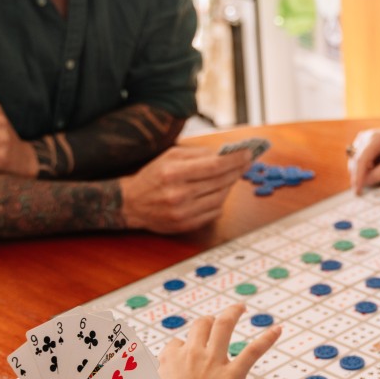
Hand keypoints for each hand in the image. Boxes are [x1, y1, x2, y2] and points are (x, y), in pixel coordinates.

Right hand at [119, 145, 252, 233]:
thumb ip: (197, 154)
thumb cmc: (153, 176)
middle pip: (220, 182)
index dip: (234, 160)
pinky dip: (221, 202)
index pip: (214, 165)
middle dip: (237, 171)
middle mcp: (178, 194)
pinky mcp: (186, 225)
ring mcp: (183, 212)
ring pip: (220, 198)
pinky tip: (220, 192)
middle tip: (246, 163)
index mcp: (173, 173)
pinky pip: (214, 213)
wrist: (131, 204)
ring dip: (230, 186)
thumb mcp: (170, 156)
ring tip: (233, 176)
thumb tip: (225, 153)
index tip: (248, 154)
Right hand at [142, 303, 280, 378]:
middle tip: (211, 320)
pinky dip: (266, 339)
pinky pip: (252, 351)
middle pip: (199, 326)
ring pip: (223, 326)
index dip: (179, 350)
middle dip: (205, 321)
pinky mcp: (233, 373)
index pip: (175, 345)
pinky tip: (277, 330)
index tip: (182, 358)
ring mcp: (214, 361)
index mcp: (169, 359)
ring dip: (232, 313)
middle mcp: (192, 353)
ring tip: (239, 307)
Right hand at [347, 127, 379, 194]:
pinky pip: (358, 161)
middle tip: (364, 191)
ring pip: (354, 162)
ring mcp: (362, 140)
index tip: (358, 191)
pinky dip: (364, 169)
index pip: (361, 160)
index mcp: (376, 138)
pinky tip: (377, 169)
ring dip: (361, 173)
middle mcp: (365, 137)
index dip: (358, 177)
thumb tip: (365, 182)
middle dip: (358, 177)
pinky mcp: (362, 145)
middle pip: (354, 161)